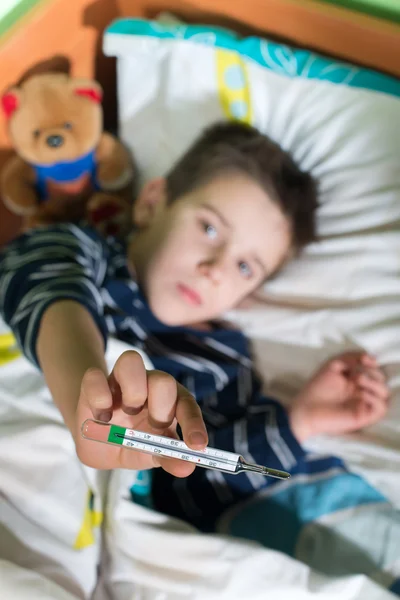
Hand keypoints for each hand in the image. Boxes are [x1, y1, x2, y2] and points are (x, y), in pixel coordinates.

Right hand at [75, 351, 207, 476]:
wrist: (98, 443)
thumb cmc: (132, 442)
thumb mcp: (150, 454)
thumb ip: (168, 458)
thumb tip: (186, 467)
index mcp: (170, 401)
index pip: (187, 405)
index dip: (193, 424)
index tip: (196, 445)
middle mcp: (149, 384)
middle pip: (163, 380)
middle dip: (161, 409)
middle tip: (153, 428)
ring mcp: (121, 379)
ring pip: (131, 360)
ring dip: (132, 392)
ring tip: (128, 414)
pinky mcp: (94, 381)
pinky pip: (95, 376)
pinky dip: (100, 398)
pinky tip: (102, 417)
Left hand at [289, 352, 388, 441]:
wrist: (308, 407)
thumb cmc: (318, 386)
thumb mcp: (334, 364)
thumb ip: (352, 356)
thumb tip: (371, 357)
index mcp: (356, 379)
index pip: (374, 368)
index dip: (371, 362)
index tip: (363, 360)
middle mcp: (362, 390)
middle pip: (381, 379)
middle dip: (372, 372)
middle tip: (355, 374)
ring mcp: (364, 403)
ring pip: (385, 392)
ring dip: (374, 383)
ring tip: (358, 381)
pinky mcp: (364, 416)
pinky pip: (381, 407)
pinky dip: (375, 398)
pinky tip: (361, 394)